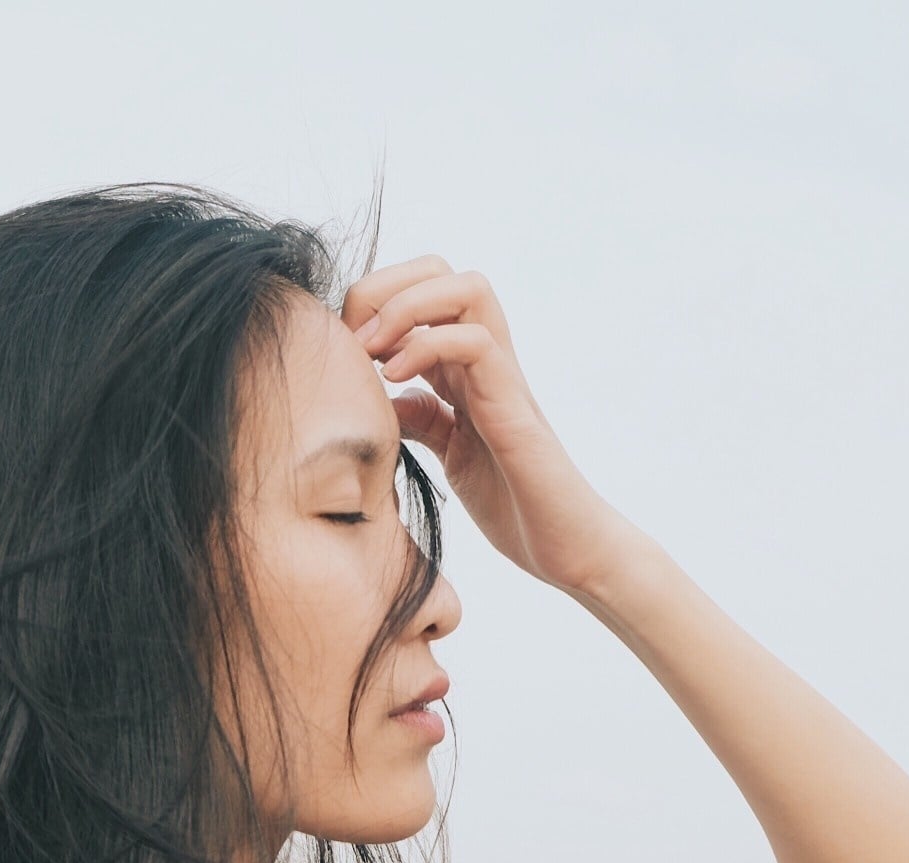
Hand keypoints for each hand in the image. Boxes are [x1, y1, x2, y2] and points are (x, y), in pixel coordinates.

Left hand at [340, 256, 611, 593]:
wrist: (563, 546)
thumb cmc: (515, 505)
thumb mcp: (451, 455)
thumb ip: (424, 420)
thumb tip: (390, 398)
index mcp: (466, 368)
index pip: (422, 291)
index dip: (375, 304)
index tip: (344, 348)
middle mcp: (487, 360)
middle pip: (441, 270)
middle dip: (385, 288)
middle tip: (354, 340)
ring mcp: (503, 377)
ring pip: (466, 288)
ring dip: (406, 307)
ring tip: (372, 353)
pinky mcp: (514, 405)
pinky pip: (475, 342)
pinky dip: (425, 347)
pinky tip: (394, 382)